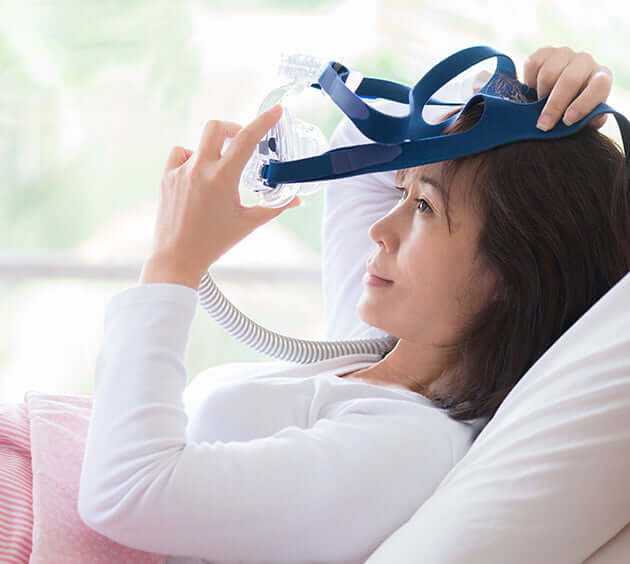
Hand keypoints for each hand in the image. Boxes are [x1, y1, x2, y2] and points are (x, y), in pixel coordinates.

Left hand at [140, 105, 300, 288]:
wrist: (177, 258)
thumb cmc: (214, 242)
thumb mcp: (248, 223)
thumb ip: (274, 208)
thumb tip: (295, 200)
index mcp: (222, 178)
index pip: (246, 139)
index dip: (264, 121)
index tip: (276, 111)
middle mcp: (199, 170)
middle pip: (216, 127)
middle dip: (232, 128)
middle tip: (241, 140)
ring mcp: (180, 172)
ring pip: (197, 142)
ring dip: (212, 148)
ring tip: (219, 169)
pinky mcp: (166, 178)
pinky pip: (180, 155)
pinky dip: (191, 158)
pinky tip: (197, 174)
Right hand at [522, 46, 612, 130]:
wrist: (553, 97)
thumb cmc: (571, 112)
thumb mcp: (583, 120)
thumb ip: (587, 121)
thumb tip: (583, 120)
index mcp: (601, 78)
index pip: (599, 85)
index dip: (583, 104)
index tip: (567, 121)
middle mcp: (585, 62)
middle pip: (569, 80)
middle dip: (554, 105)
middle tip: (543, 124)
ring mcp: (564, 54)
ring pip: (548, 73)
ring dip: (540, 94)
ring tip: (539, 105)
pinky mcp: (544, 52)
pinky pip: (533, 65)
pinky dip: (529, 81)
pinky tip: (533, 89)